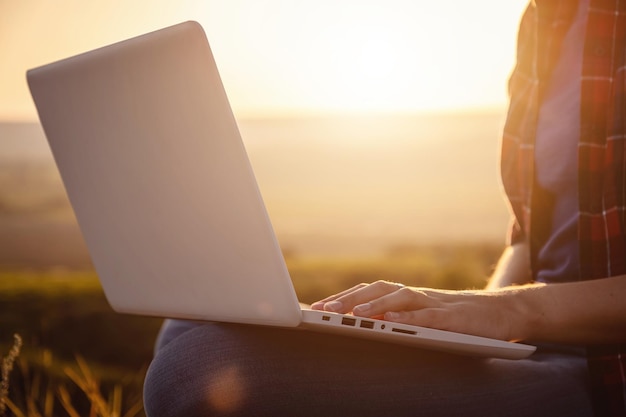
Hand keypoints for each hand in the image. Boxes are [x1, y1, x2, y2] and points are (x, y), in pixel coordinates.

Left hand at [311, 280, 524, 341]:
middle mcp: (416, 295)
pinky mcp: (451, 317)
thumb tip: (367, 326)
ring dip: (372, 305)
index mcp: (407, 296)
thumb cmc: (459, 318)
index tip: (318, 306)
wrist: (502, 312)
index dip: (344, 297)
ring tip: (350, 313)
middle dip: (348, 298)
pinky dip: (405, 317)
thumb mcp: (425, 317)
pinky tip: (388, 322)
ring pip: (398, 298)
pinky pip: (424, 315)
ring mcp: (433, 303)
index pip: (370, 291)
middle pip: (377, 289)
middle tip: (322, 309)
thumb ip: (400, 318)